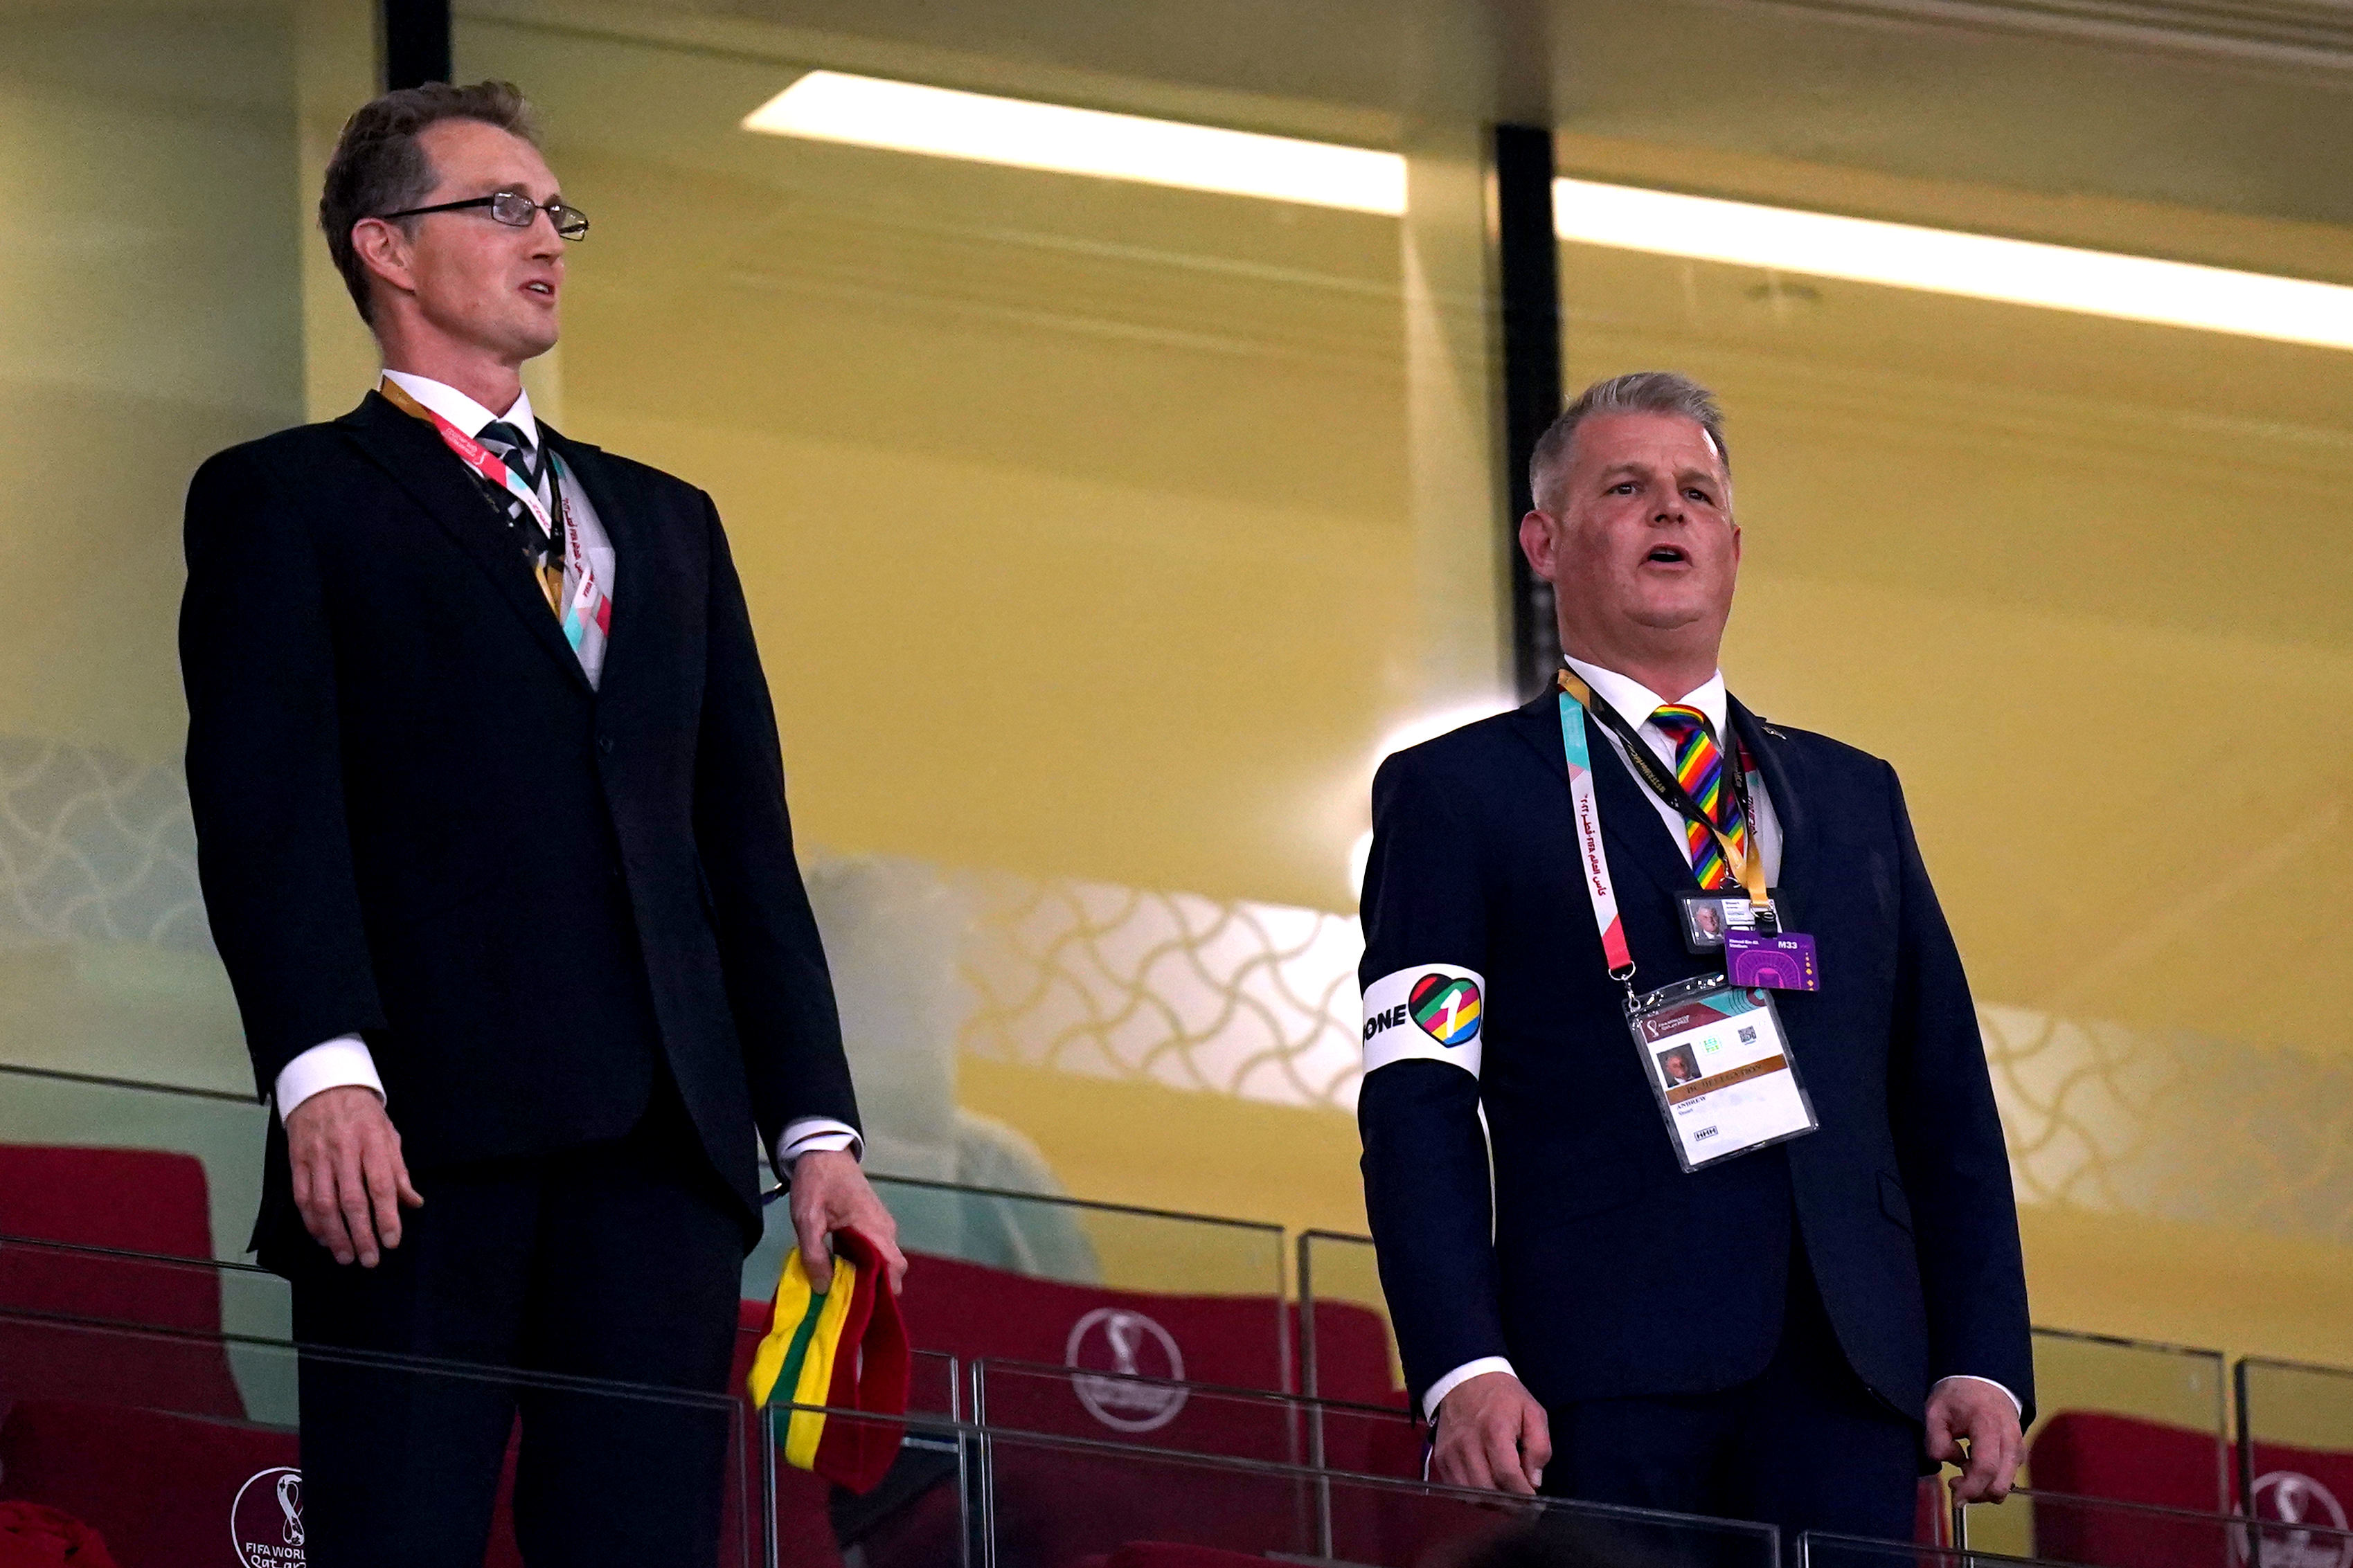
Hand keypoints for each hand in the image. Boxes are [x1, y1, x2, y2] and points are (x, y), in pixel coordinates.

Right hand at [284, 1085, 421, 1266]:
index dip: (386, 1216)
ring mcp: (317, 1158)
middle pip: (351, 1200)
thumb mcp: (388, 1133)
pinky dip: (312, 1222)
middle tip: (370, 1260)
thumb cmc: (362, 1112)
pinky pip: (302, 1198)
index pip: (380, 1185)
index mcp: (372, 1143)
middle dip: (361, 1234)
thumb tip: (413, 1202)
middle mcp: (344, 1152)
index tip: (392, 1241)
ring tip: (346, 1257)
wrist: (322, 1085)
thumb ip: (399, 1170)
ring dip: (335, 1235)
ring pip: (323, 1204)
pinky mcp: (297, 1162)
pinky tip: (323, 1238)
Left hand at [788, 1150, 907, 1295]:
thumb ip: (814, 1254)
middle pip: (891, 1268)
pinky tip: (841, 1269)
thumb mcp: (807, 1219)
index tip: (865, 1307)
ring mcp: (881, 1224)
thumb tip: (824, 1288)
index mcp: (874, 1228)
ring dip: (867, 1275)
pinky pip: (875, 1250)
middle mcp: (885, 1228)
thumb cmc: (816, 1183)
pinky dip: (864, 1263)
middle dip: (874, 1288)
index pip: (895, 1267)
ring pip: (883, 1260)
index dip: (885, 1291)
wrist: (822, 1151)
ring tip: (841, 1290)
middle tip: (848, 1303)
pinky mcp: (873, 1221)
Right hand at [1433, 1371, 1551, 1494]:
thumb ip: (1540, 1447)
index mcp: (1495, 1430)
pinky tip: (1487, 1488)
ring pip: (1471, 1494)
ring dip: (1492, 1503)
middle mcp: (1468, 1444)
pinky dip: (1474, 1495)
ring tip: (1506, 1498)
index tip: (1534, 1504)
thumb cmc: (1503, 1396)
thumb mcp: (1533, 1412)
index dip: (1523, 1496)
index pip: (1508, 1476)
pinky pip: (1457, 1488)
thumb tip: (1534, 1481)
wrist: (1464, 1378)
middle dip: (1509, 1504)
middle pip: (1488, 1490)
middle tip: (1523, 1506)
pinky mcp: (1441, 1457)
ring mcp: (1451, 1452)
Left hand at [1926, 1378, 2022, 1502]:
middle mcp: (2010, 1440)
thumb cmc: (1958, 1396)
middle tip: (1955, 1483)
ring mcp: (2018, 1447)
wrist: (1985, 1381)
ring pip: (2007, 1484)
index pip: (1986, 1467)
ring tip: (1963, 1468)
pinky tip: (1975, 1464)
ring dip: (1983, 1488)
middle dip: (1977, 1493)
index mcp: (1988, 1426)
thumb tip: (1942, 1461)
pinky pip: (2008, 1476)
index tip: (1955, 1497)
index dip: (1971, 1488)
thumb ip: (1935, 1438)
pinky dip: (1991, 1479)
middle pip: (2000, 1484)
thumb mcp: (1936, 1410)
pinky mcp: (2019, 1452)